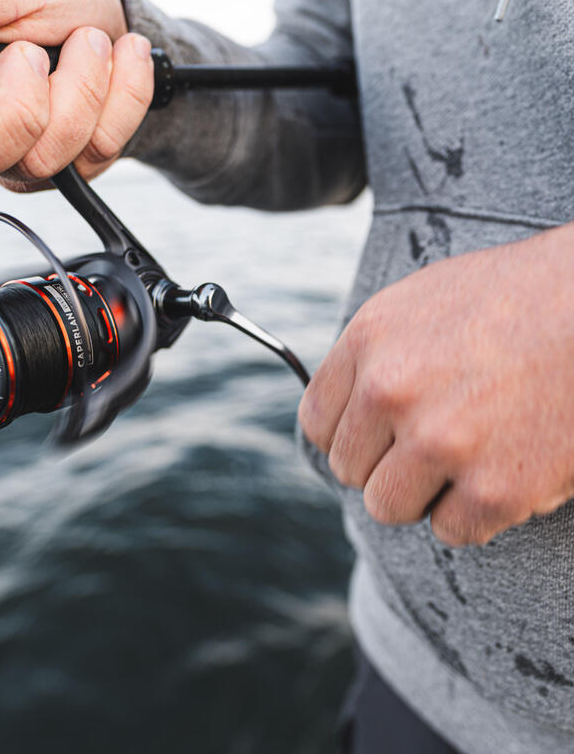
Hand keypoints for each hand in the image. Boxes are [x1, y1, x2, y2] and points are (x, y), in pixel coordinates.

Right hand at [0, 0, 154, 208]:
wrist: (113, 22)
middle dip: (16, 102)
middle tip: (34, 54)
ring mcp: (2, 163)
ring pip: (37, 158)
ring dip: (80, 87)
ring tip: (82, 46)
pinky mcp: (58, 178)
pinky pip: (94, 154)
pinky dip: (121, 99)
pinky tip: (114, 67)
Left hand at [299, 222, 573, 546]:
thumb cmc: (514, 299)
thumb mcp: (418, 304)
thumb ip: (368, 357)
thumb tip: (340, 413)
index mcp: (368, 341)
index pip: (317, 422)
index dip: (346, 435)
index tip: (374, 437)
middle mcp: (392, 391)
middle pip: (350, 469)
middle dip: (386, 462)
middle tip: (433, 440)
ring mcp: (441, 441)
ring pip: (388, 506)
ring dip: (423, 492)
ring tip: (465, 456)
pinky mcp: (495, 488)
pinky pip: (451, 530)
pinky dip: (476, 512)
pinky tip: (503, 469)